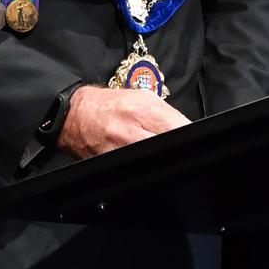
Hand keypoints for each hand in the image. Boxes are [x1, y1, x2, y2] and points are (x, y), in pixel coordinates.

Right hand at [57, 85, 190, 158]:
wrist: (75, 114)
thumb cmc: (109, 104)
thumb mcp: (140, 97)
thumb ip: (164, 112)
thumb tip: (185, 129)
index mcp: (141, 107)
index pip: (178, 127)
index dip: (189, 135)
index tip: (193, 140)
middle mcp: (131, 127)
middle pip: (168, 146)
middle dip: (177, 150)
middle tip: (177, 151)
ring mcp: (120, 148)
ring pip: (155, 162)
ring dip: (162, 161)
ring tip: (160, 157)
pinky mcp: (111, 163)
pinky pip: (137, 171)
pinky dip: (144, 169)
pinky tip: (143, 163)